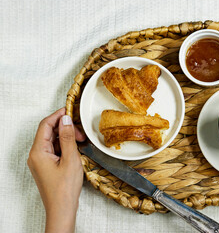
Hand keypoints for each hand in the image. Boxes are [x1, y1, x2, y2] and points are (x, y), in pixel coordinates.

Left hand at [27, 108, 85, 232]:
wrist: (61, 209)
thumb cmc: (65, 188)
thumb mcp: (70, 159)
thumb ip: (67, 137)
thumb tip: (66, 120)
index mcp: (38, 152)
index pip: (45, 125)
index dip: (57, 115)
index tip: (70, 110)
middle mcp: (36, 155)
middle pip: (48, 132)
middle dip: (64, 128)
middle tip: (80, 131)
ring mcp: (40, 161)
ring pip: (51, 141)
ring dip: (65, 137)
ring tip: (80, 141)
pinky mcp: (46, 166)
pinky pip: (54, 150)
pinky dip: (64, 146)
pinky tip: (75, 149)